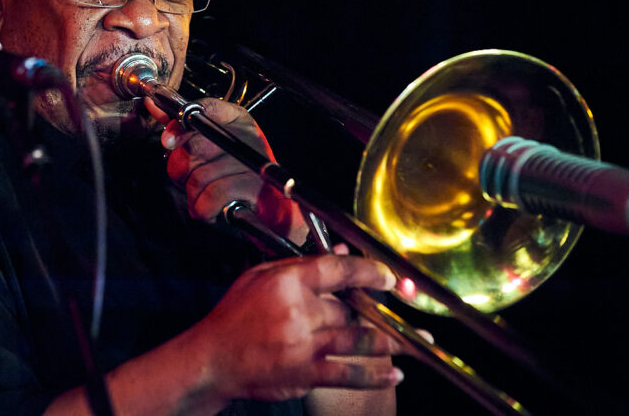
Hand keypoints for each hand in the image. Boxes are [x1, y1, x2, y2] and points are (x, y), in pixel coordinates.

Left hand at [146, 97, 306, 241]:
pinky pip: (210, 198)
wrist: (272, 209)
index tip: (168, 140)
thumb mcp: (211, 147)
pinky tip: (215, 207)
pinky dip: (205, 209)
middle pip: (193, 147)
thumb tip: (154, 105)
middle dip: (184, 171)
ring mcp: (252, 162)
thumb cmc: (237, 176)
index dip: (181, 124)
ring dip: (195, 195)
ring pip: (197, 178)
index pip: (206, 109)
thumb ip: (182, 127)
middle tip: (197, 178)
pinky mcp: (255, 188)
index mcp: (236, 120)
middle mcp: (246, 136)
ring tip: (210, 195)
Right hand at [191, 253, 404, 404]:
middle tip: (401, 313)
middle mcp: (298, 312)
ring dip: (390, 342)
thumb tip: (342, 254)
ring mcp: (303, 346)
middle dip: (375, 312)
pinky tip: (394, 373)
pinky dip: (374, 374)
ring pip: (358, 340)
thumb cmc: (234, 316)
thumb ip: (301, 264)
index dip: (371, 272)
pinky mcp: (305, 374)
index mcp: (287, 282)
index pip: (339, 270)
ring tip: (416, 343)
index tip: (390, 277)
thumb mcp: (260, 276)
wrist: (212, 360)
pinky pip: (348, 374)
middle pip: (351, 308)